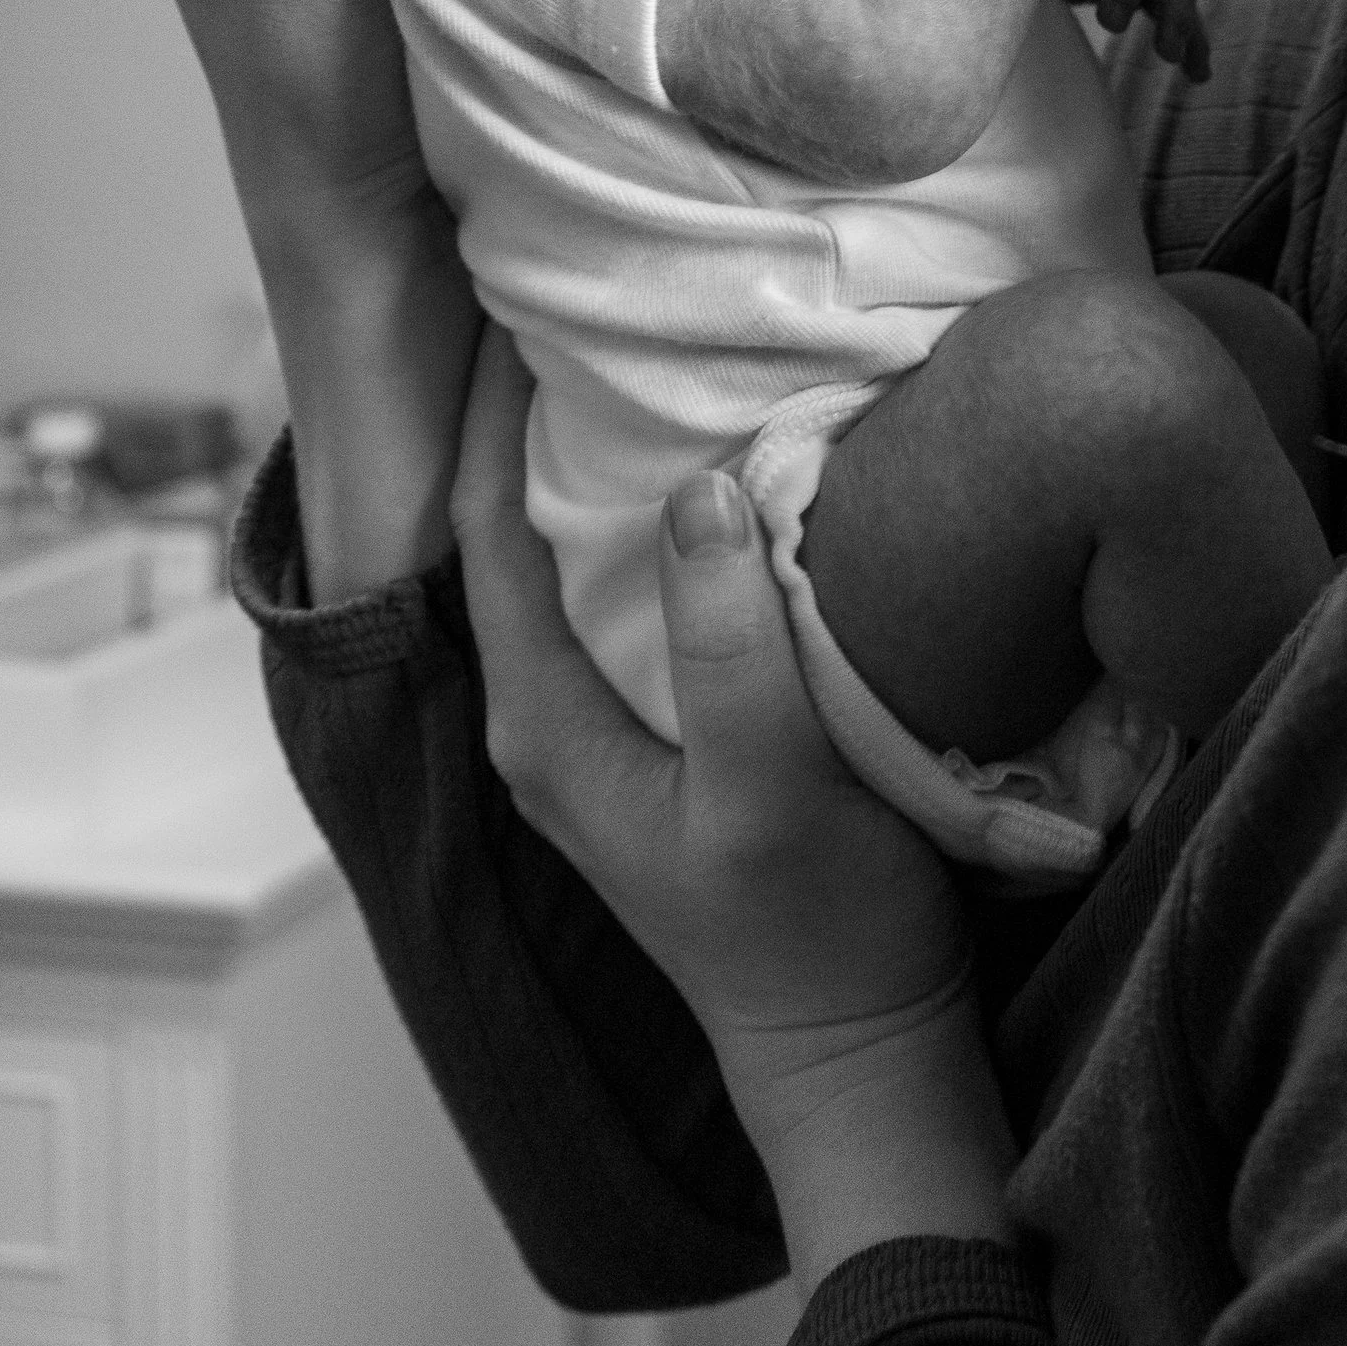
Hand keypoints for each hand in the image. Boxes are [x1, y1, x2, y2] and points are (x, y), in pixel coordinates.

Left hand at [452, 334, 1015, 1293]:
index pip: (487, 527)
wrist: (860, 1052)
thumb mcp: (777, 789)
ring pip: (568, 556)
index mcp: (540, 724)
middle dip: (532, 413)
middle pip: (510, 529)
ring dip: (592, 458)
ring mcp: (599, 728)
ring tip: (637, 348)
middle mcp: (543, 719)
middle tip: (579, 293)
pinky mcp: (662, 731)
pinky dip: (645, 514)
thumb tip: (696, 492)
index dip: (495, 409)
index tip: (526, 299)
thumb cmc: (819, 934)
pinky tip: (702, 462)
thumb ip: (728, 648)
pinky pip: (625, 589)